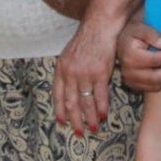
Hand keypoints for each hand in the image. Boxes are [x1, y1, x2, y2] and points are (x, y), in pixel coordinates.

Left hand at [54, 19, 116, 134]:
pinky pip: (100, 96)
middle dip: (74, 120)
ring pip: (86, 102)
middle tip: (79, 132)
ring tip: (93, 128)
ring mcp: (85, 74)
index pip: (57, 95)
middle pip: (71, 102)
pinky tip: (103, 116)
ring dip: (89, 118)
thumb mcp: (69, 55)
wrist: (100, 28)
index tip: (62, 123)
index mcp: (61, 69)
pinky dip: (102, 108)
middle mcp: (71, 74)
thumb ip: (67, 71)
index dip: (60, 111)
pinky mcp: (100, 74)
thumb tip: (68, 88)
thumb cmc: (87, 40)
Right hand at [117, 21, 160, 92]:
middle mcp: (128, 71)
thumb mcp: (141, 28)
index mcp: (129, 56)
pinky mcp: (135, 86)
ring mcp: (131, 81)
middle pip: (155, 77)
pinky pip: (153, 88)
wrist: (123, 42)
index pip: (154, 60)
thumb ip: (152, 35)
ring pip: (156, 85)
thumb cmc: (133, 34)